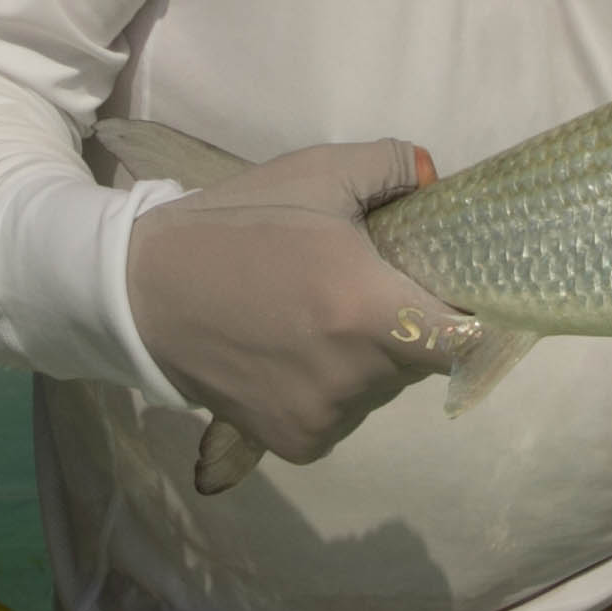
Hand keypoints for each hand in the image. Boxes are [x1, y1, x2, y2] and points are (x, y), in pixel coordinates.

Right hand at [125, 139, 477, 478]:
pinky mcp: (296, 444)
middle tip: (361, 288)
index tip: (453, 296)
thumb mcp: (315, 174)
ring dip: (366, 361)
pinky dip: (331, 391)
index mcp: (368, 310)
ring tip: (313, 318)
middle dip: (405, 326)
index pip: (464, 340)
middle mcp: (354, 377)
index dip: (470, 320)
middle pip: (418, 360)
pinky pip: (341, 416)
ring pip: (378, 390)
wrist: (141, 290)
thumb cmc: (236, 226)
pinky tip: (291, 354)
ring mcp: (325, 418)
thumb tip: (435, 180)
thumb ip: (391, 167)